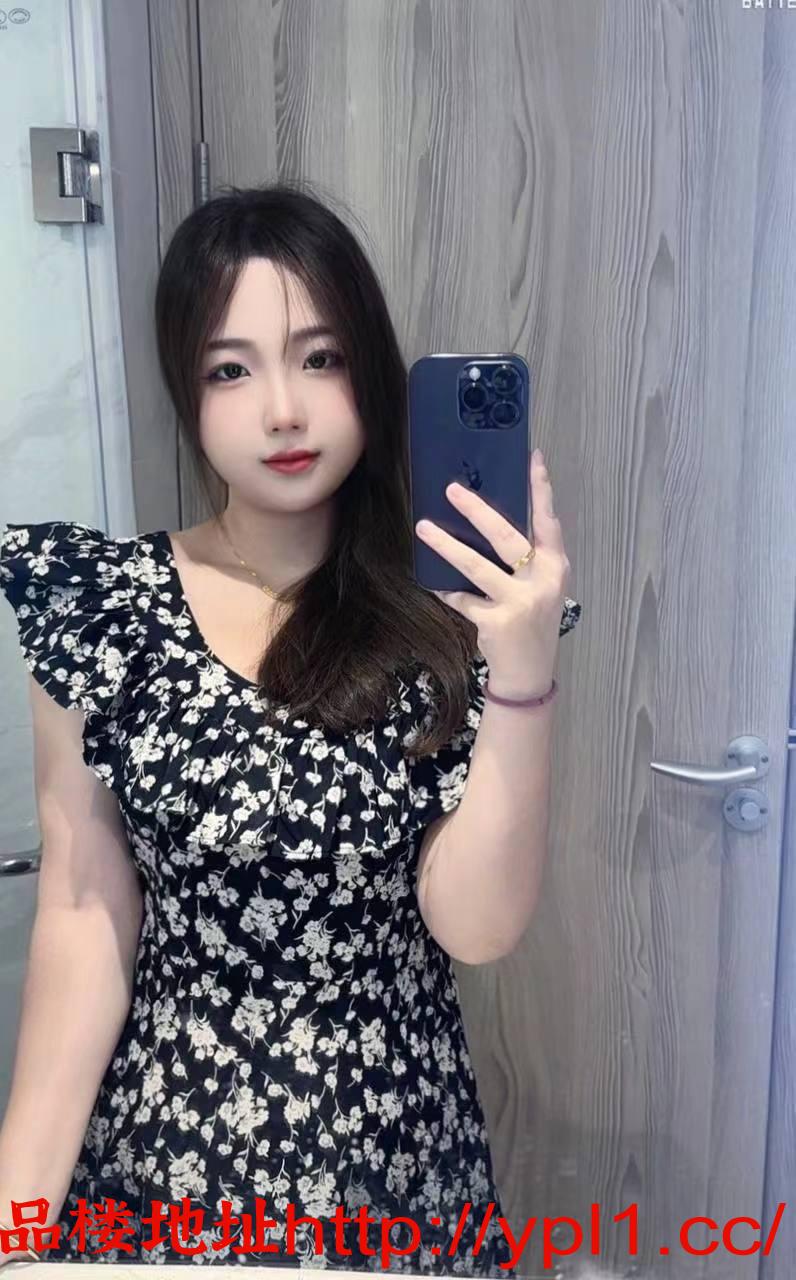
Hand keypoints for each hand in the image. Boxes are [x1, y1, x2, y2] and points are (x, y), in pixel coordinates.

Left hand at [415, 448, 571, 697]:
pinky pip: (461, 598)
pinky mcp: (496, 621)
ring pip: (476, 565)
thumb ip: (526, 561)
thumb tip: (488, 522)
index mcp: (556, 567)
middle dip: (476, 510)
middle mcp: (542, 581)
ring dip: (446, 545)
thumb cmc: (533, 623)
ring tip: (423, 528)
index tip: (532, 458)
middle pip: (506, 536)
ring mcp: (519, 602)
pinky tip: (433, 583)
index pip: (548, 521)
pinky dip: (446, 590)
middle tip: (451, 490)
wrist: (531, 674)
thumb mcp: (541, 588)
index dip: (541, 489)